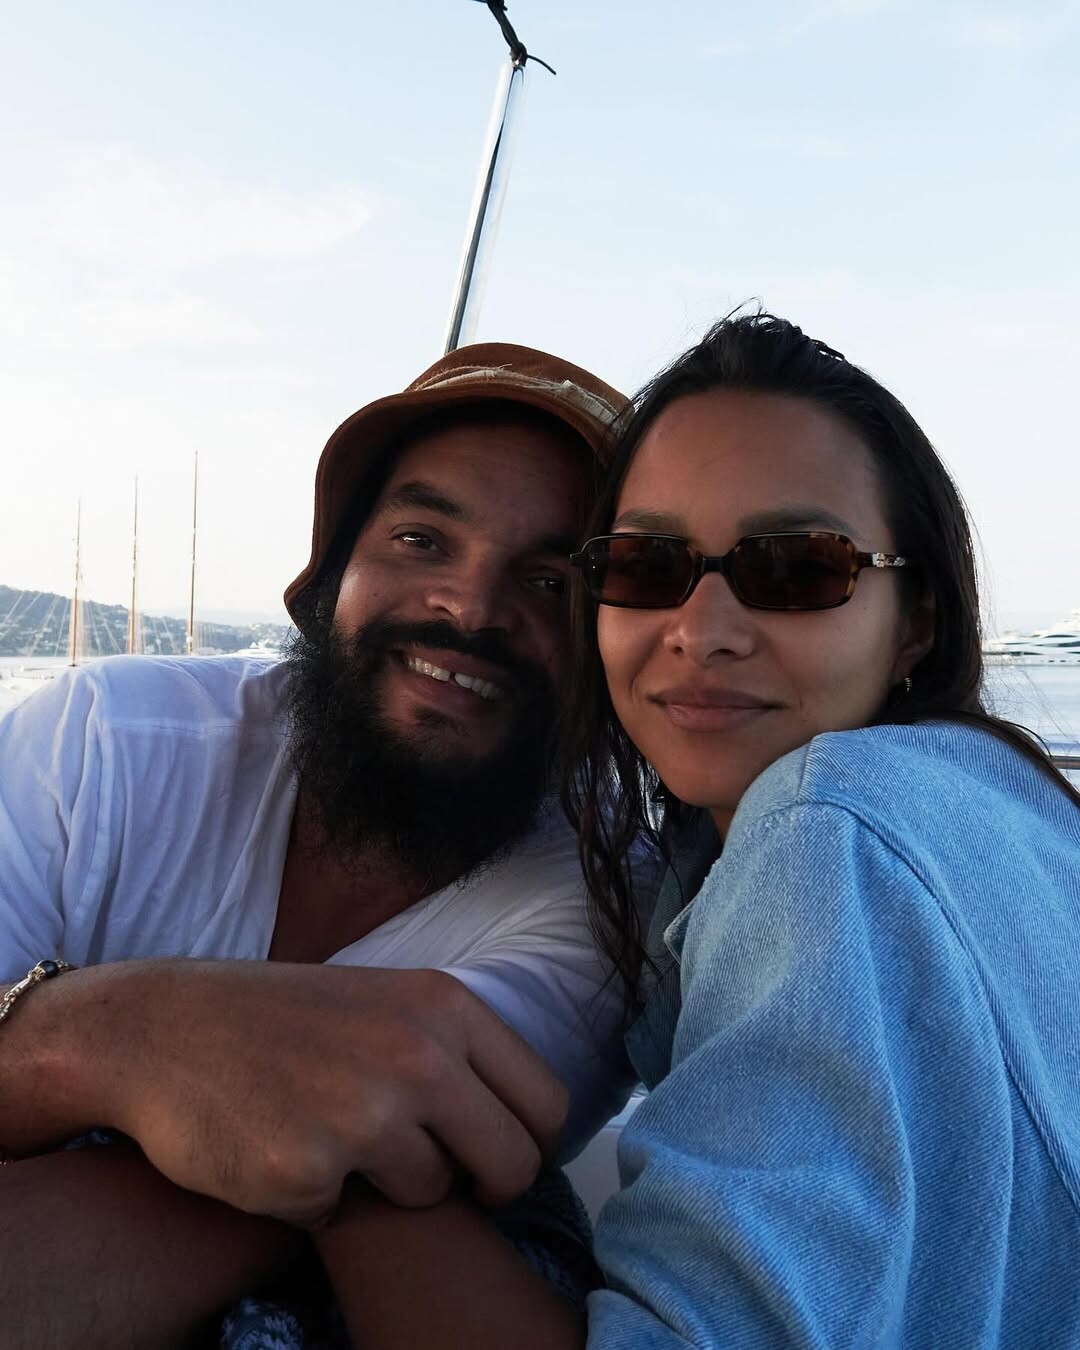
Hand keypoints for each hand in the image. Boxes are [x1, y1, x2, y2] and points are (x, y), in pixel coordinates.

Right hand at [32, 960, 568, 1224]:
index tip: (496, 1156)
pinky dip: (318, 1199)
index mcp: (444, 1007)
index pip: (546, 1103)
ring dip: (390, 1185)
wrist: (162, 1028)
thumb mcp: (386, 998)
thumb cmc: (282, 1017)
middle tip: (439, 1178)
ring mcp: (362, 1115)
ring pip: (431, 1192)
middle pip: (512, 1163)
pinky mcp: (305, 1172)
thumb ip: (454, 1046)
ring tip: (335, 1137)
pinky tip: (280, 1150)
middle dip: (484, 1186)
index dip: (530, 1143)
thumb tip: (527, 1117)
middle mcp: (417, 1057)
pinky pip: (345, 1214)